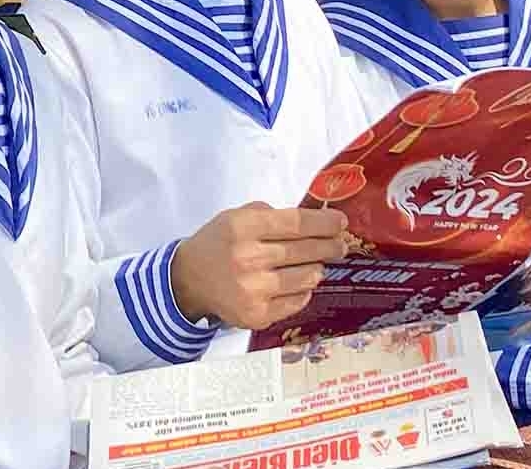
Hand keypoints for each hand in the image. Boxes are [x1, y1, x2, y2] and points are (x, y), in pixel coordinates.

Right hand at [168, 202, 350, 330]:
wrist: (189, 281)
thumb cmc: (218, 243)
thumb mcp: (236, 216)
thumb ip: (272, 215)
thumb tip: (315, 219)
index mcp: (243, 227)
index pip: (296, 223)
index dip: (324, 223)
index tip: (341, 221)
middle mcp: (248, 258)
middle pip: (306, 251)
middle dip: (330, 246)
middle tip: (341, 244)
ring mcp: (253, 290)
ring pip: (307, 278)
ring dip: (317, 269)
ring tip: (318, 263)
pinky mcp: (257, 315)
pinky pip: (297, 301)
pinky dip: (302, 290)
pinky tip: (298, 283)